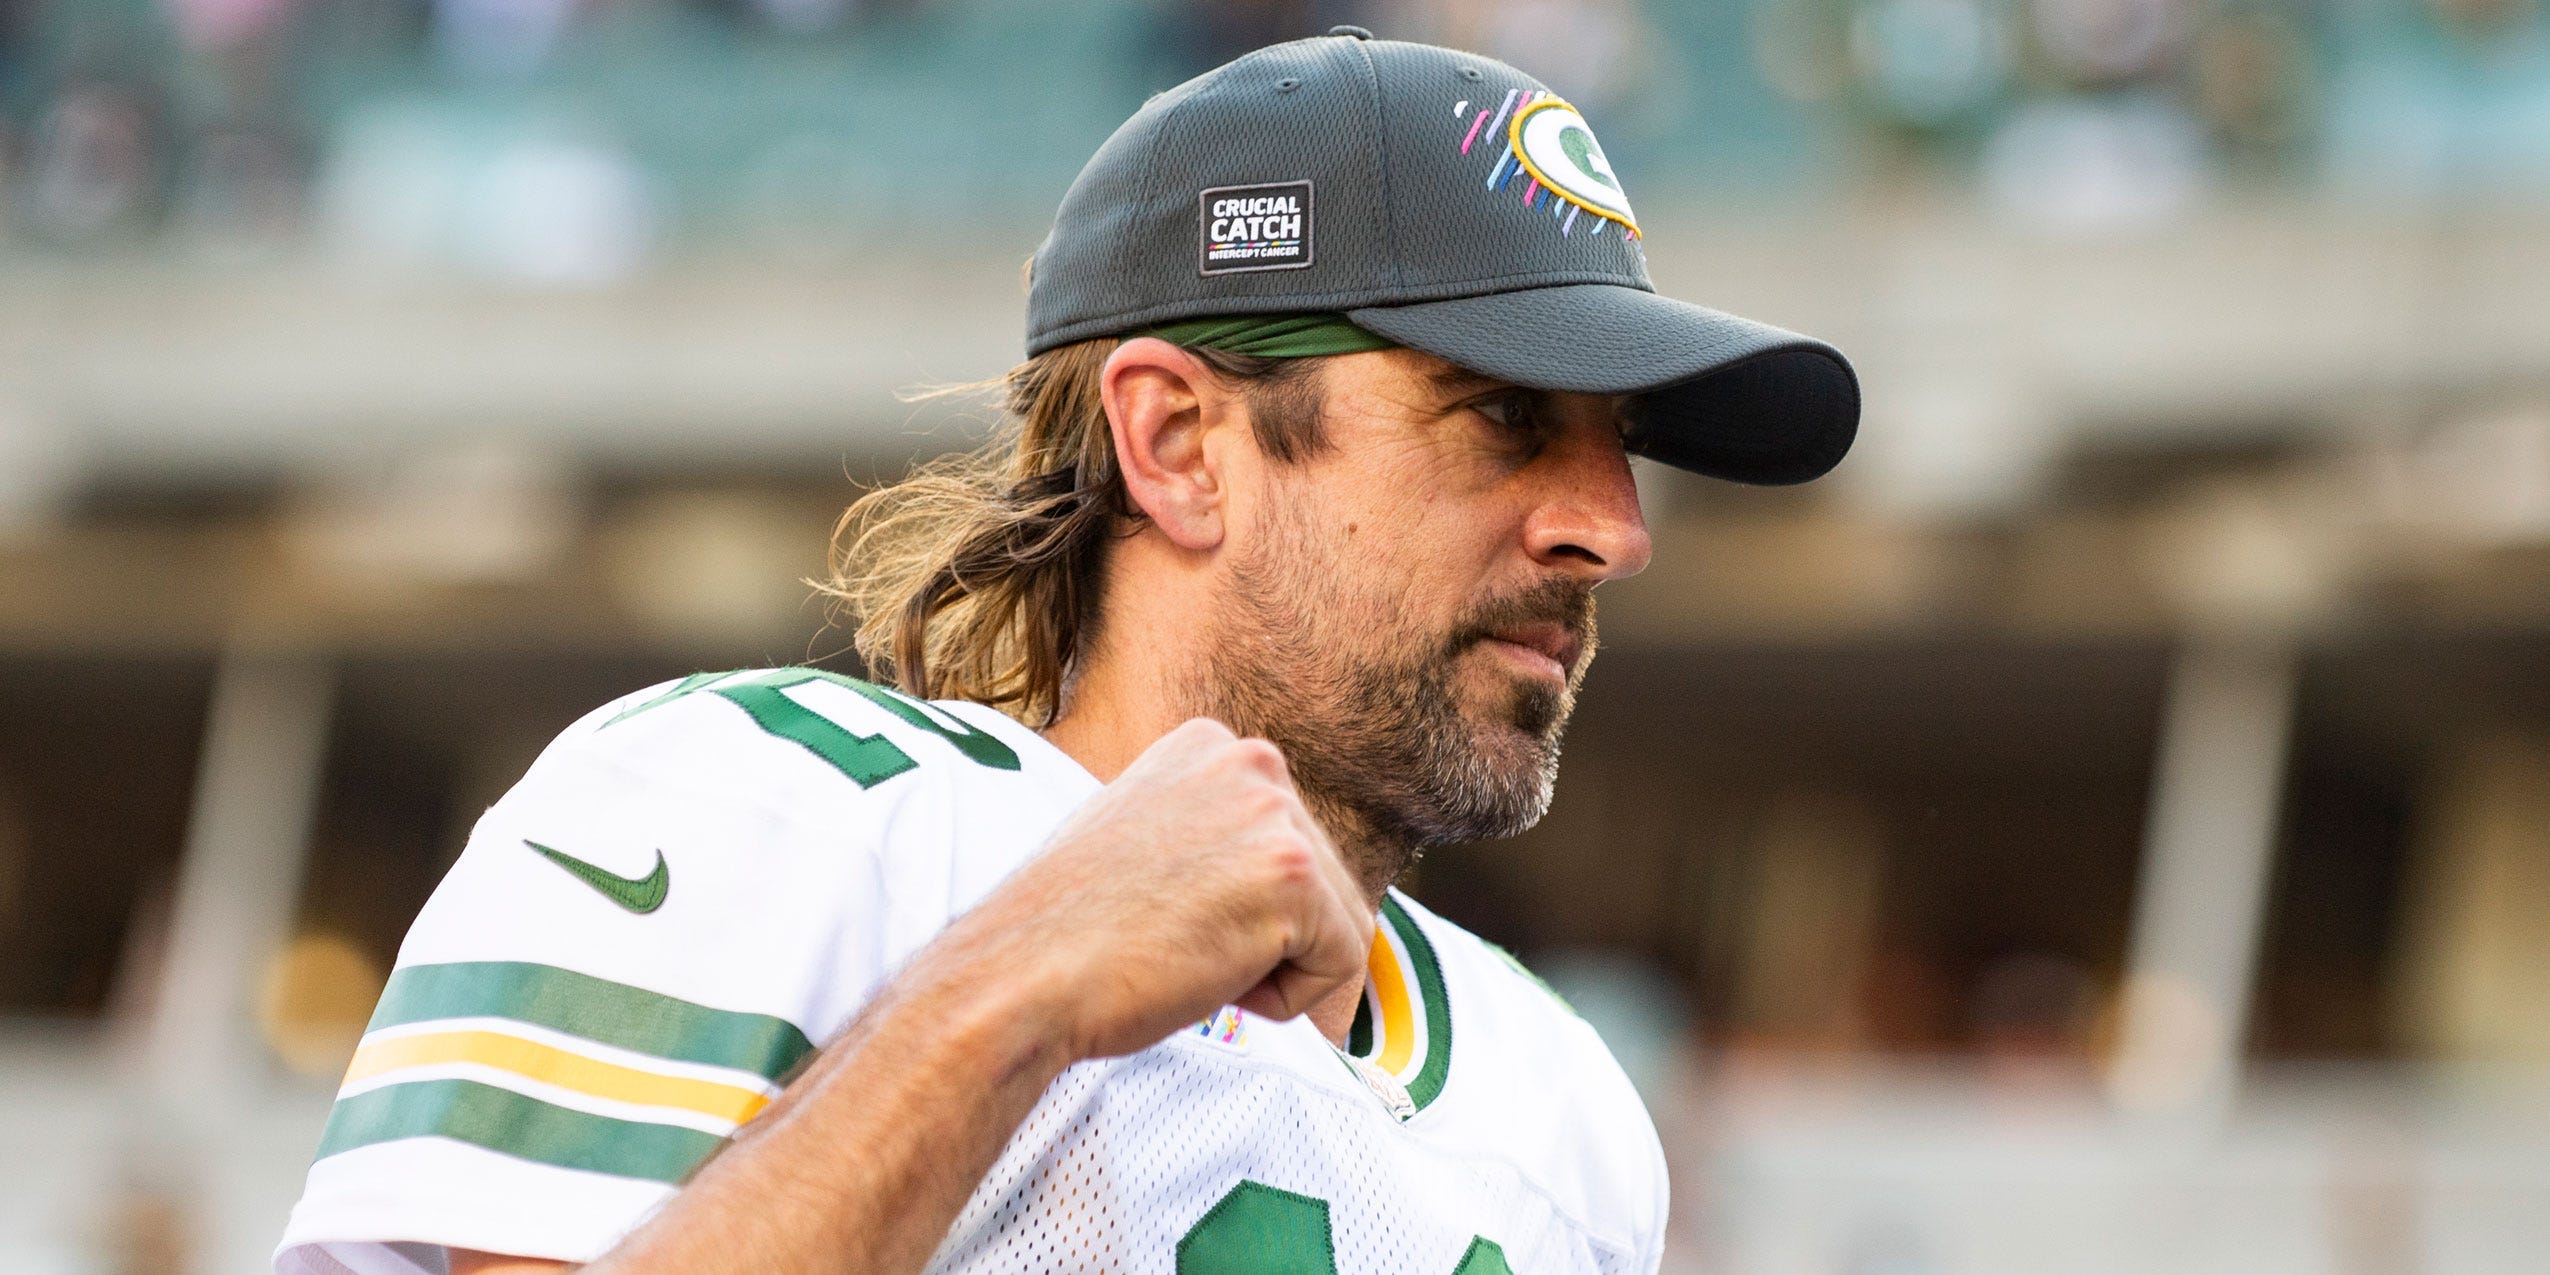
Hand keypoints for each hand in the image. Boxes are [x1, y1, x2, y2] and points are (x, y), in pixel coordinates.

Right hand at [935, 718, 1373, 1061]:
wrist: (1022, 973)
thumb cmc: (1069, 932)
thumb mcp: (1145, 840)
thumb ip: (1211, 834)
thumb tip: (1264, 877)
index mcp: (1210, 745)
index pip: (1286, 843)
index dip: (1237, 907)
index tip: (1164, 914)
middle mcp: (1251, 760)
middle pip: (1325, 881)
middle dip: (1265, 936)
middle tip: (1175, 943)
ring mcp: (1274, 812)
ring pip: (1339, 923)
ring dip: (1276, 967)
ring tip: (1191, 956)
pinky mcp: (1292, 875)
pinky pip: (1341, 963)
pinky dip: (1289, 1000)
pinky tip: (1212, 978)